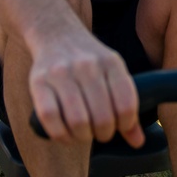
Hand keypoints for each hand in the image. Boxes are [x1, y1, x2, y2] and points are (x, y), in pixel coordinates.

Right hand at [28, 32, 143, 147]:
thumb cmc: (90, 62)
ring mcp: (61, 73)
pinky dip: (61, 135)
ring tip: (85, 134)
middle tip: (101, 132)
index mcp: (111, 62)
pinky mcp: (38, 82)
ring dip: (83, 137)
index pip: (126, 105)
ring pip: (77, 121)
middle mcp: (87, 66)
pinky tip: (67, 133)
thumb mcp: (113, 73)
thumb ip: (126, 107)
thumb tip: (138, 142)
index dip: (126, 124)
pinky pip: (50, 119)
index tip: (121, 127)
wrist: (56, 34)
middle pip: (102, 117)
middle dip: (104, 134)